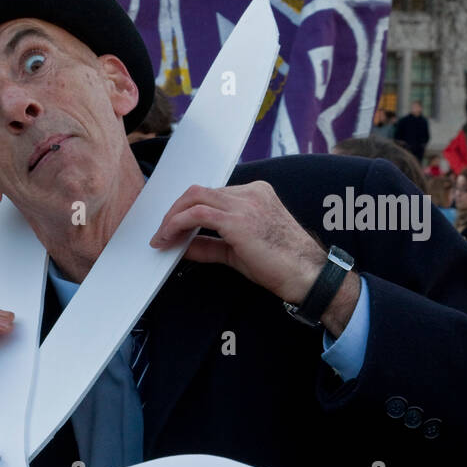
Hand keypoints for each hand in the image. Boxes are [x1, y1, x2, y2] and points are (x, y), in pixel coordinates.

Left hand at [150, 182, 359, 335]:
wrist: (305, 275)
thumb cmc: (278, 265)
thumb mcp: (236, 251)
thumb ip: (208, 244)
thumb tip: (181, 245)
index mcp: (254, 194)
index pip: (211, 195)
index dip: (186, 210)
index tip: (171, 228)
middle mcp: (250, 193)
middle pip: (199, 192)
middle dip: (174, 211)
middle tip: (161, 233)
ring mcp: (245, 203)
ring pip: (194, 198)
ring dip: (171, 218)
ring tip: (161, 238)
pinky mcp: (238, 220)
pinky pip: (197, 214)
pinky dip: (177, 224)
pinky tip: (169, 239)